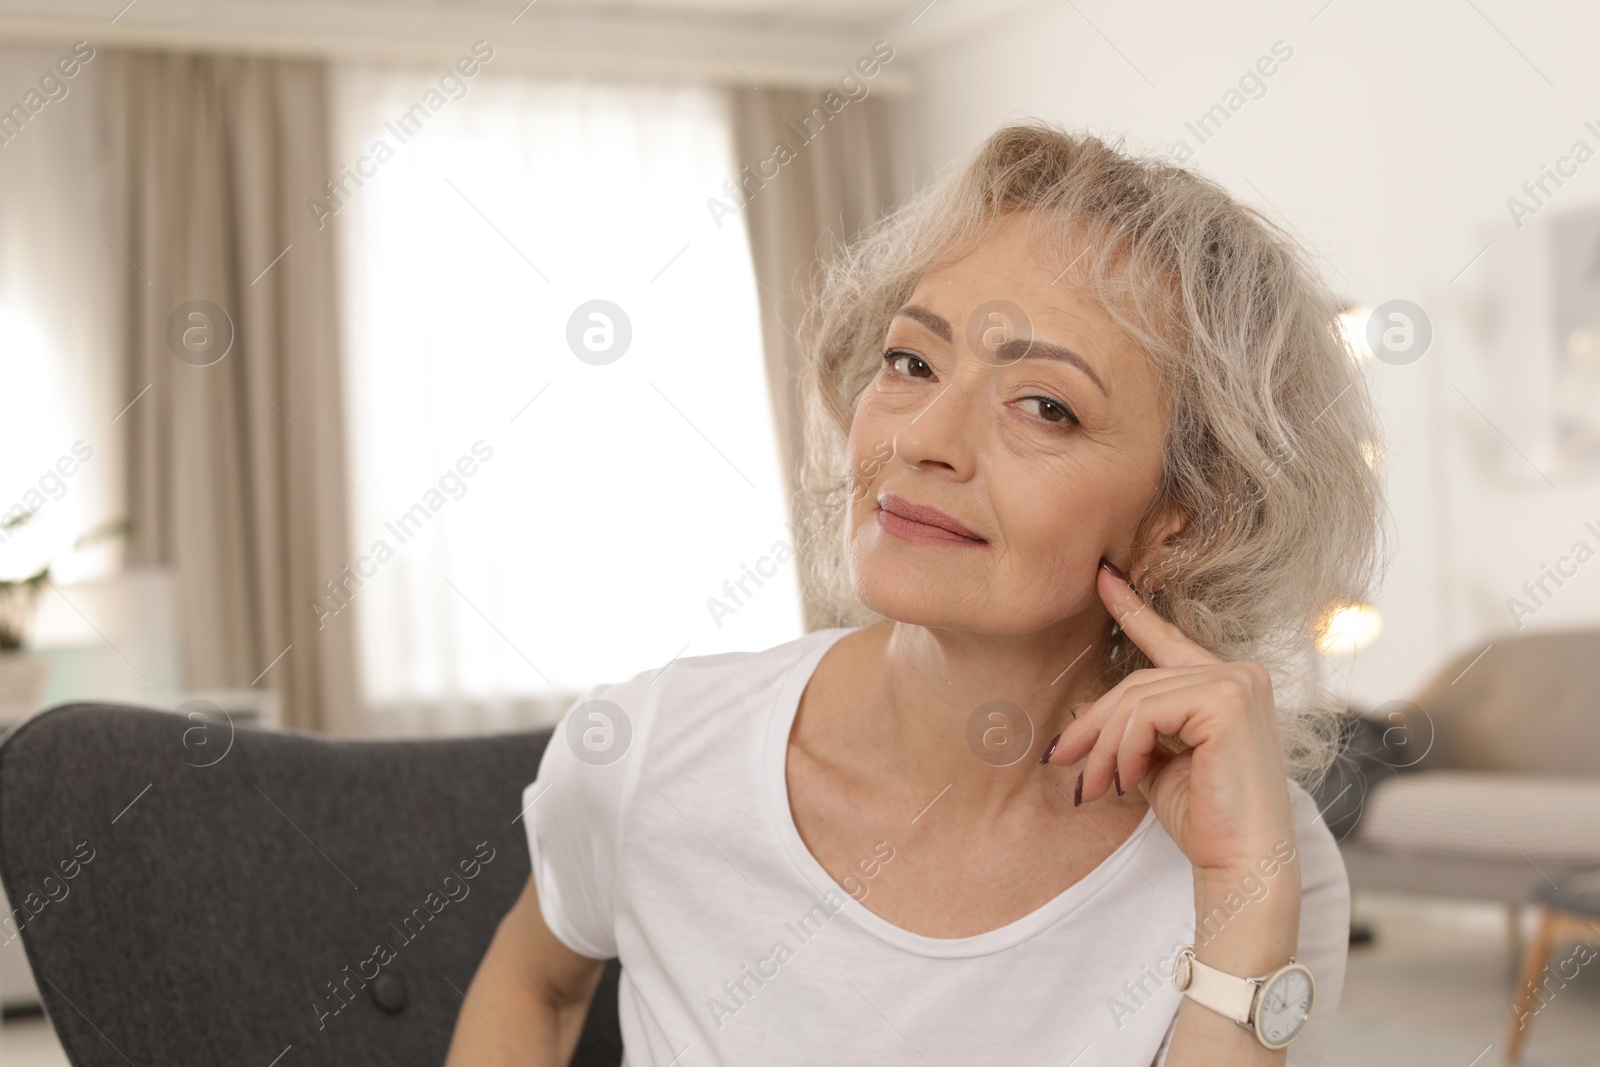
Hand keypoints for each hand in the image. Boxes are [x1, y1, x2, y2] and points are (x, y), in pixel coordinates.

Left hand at [1044, 561, 1296, 877]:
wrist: (1241, 865)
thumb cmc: (1204, 820)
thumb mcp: (1156, 764)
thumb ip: (1130, 730)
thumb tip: (1080, 710)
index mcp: (1227, 684)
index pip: (1168, 641)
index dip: (1132, 608)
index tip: (1103, 576)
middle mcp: (1239, 673)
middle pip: (1137, 683)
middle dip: (1092, 725)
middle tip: (1061, 761)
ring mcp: (1236, 682)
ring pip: (1135, 700)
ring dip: (1102, 748)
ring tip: (1093, 787)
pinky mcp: (1227, 700)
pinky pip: (1145, 714)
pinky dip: (1123, 750)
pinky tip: (1125, 782)